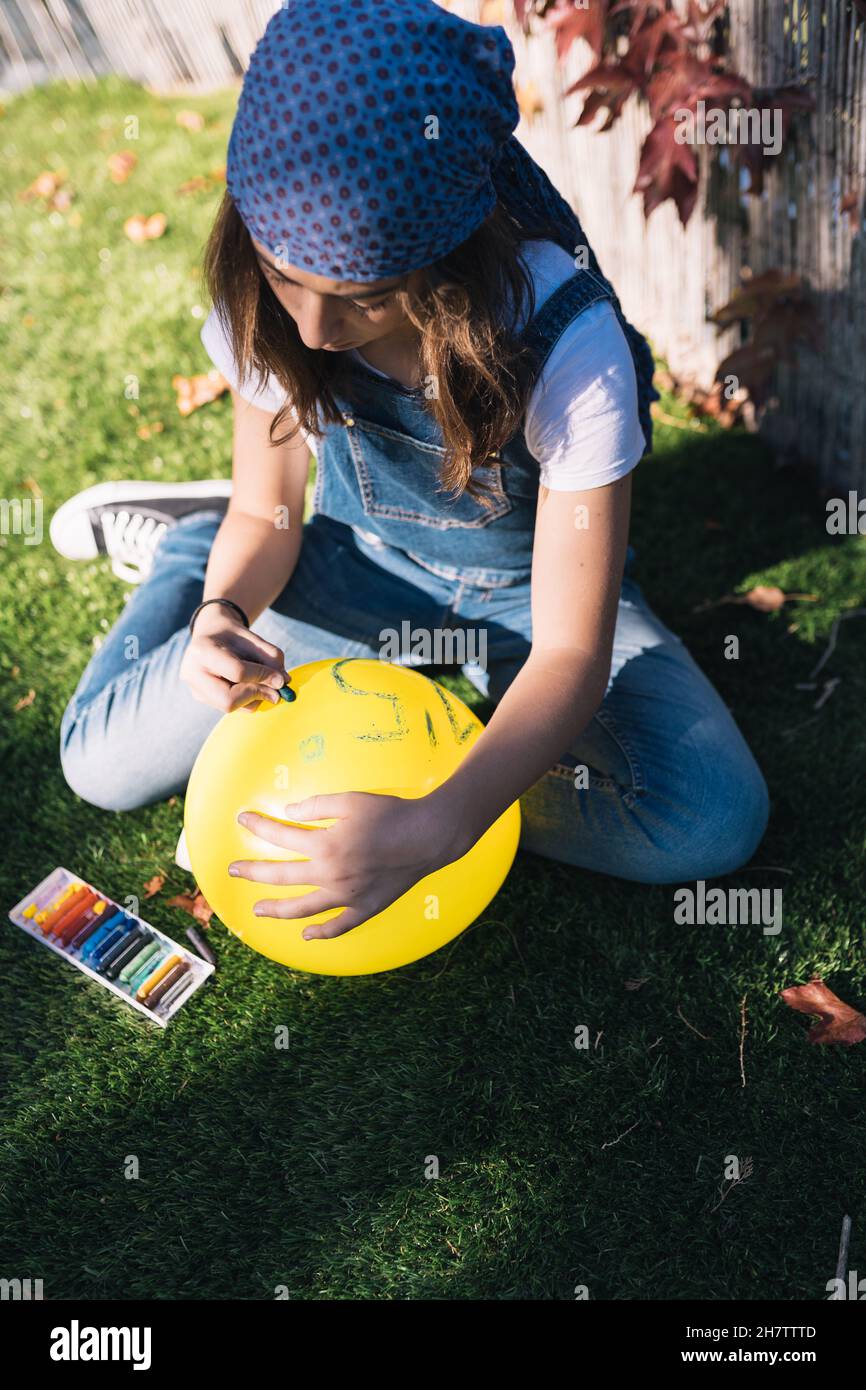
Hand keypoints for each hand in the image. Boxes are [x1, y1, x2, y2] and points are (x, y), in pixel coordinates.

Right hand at [181, 604, 287, 711]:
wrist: (209, 633)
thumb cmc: (232, 635)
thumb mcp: (252, 637)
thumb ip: (270, 656)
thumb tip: (284, 683)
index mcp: (202, 651)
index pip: (237, 672)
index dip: (263, 676)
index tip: (281, 678)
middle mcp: (192, 673)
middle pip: (228, 701)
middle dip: (256, 695)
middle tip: (276, 691)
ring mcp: (195, 689)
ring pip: (232, 708)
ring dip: (255, 698)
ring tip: (260, 680)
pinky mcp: (202, 698)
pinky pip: (232, 708)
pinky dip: (248, 700)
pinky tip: (248, 684)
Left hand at [228, 792, 458, 937]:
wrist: (429, 836)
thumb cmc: (390, 813)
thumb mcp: (350, 800)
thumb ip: (316, 806)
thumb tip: (289, 812)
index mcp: (324, 845)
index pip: (280, 837)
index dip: (258, 826)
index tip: (242, 821)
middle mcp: (330, 875)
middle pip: (280, 877)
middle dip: (252, 872)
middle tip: (232, 871)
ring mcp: (347, 896)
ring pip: (302, 909)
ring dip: (276, 910)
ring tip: (258, 910)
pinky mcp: (365, 908)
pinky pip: (338, 926)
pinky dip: (320, 933)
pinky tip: (305, 934)